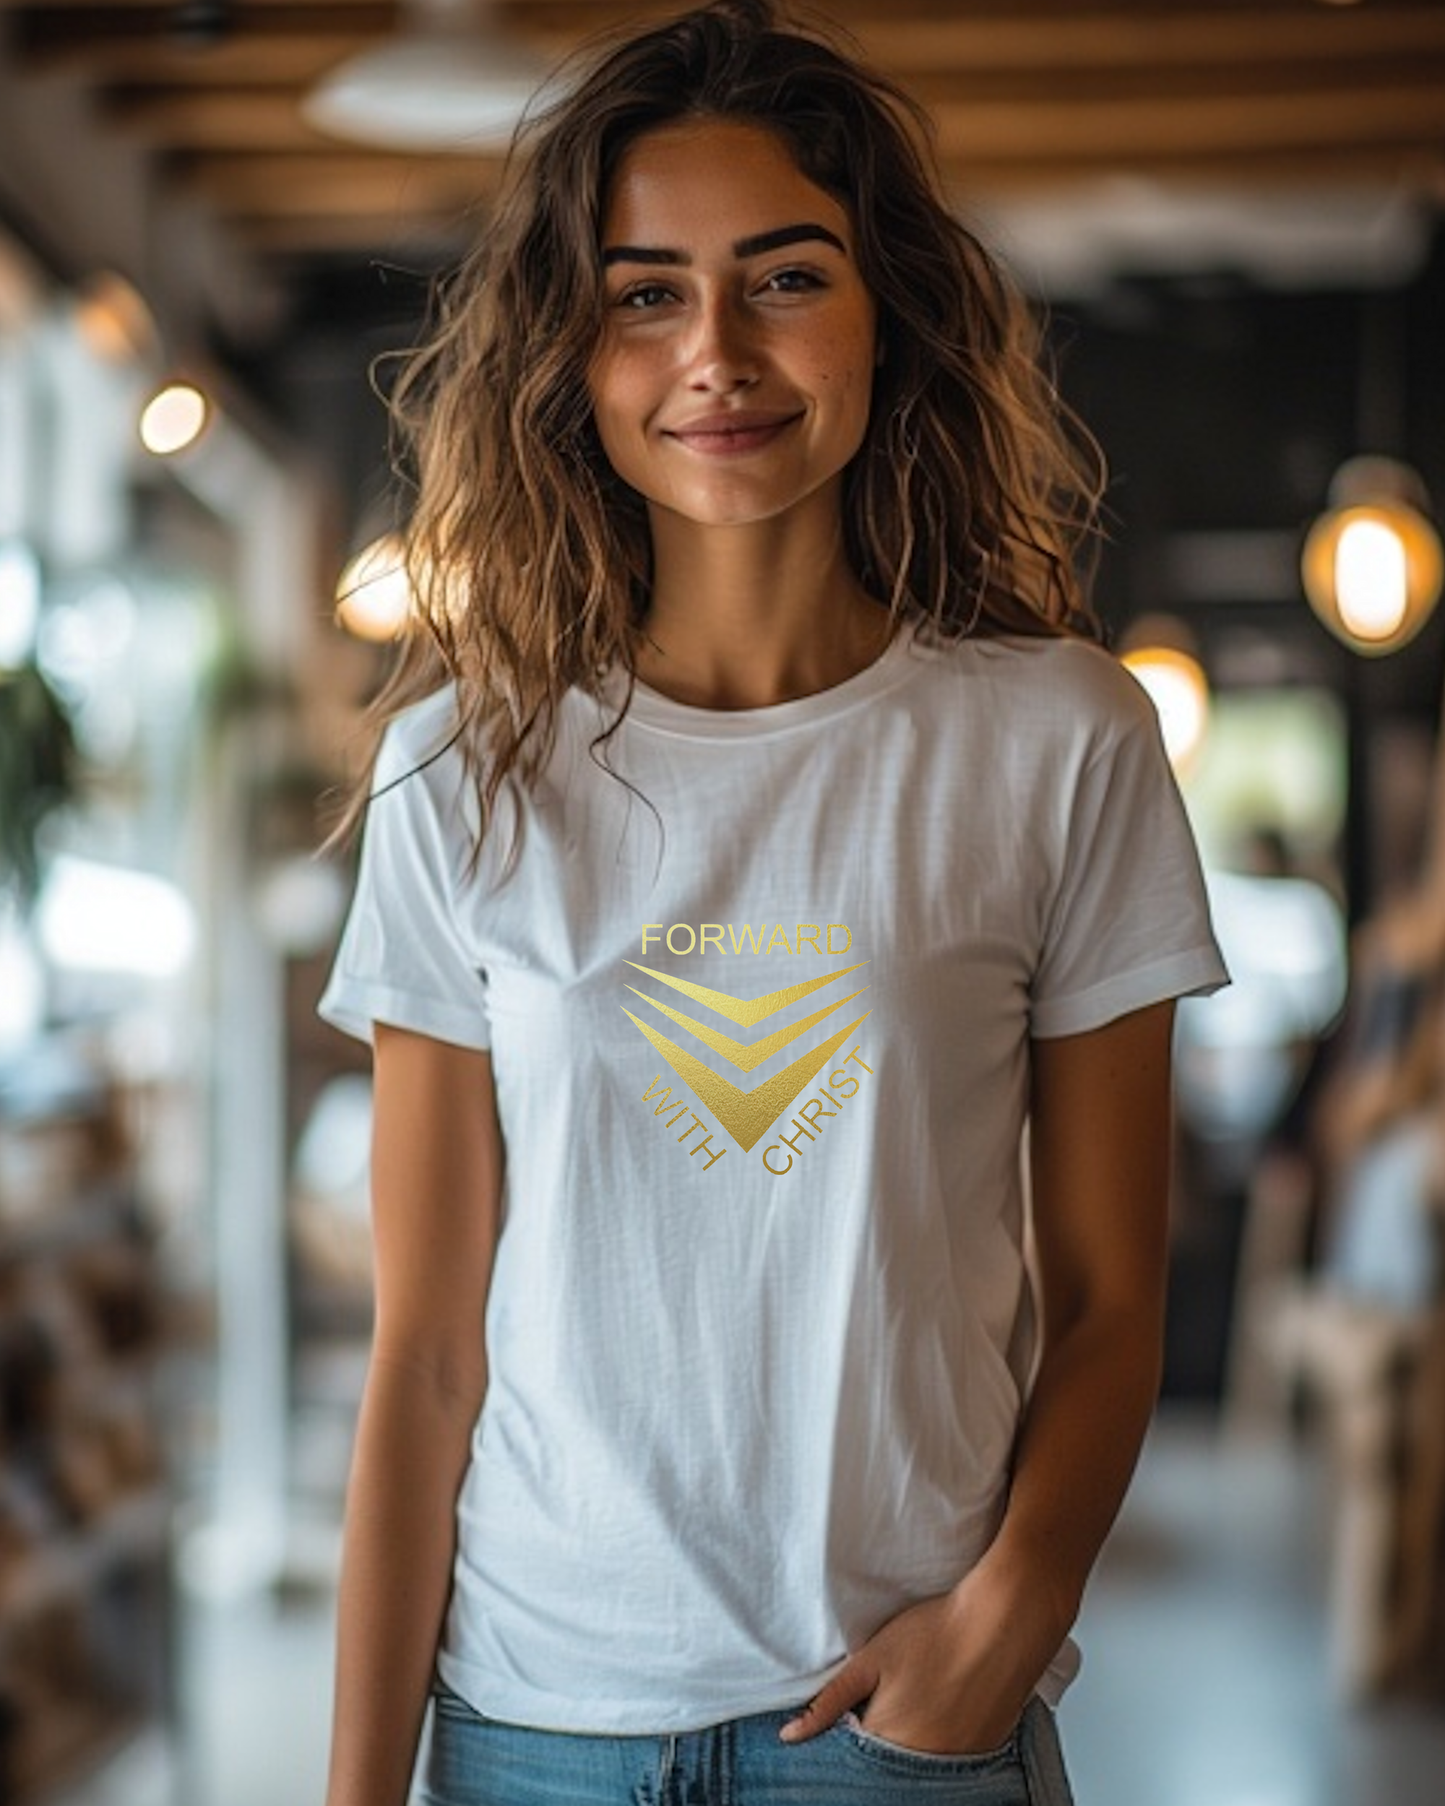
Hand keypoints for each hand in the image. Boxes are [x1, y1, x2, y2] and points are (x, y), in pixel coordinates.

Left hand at [779, 1562, 1062, 1756]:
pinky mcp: (983, 1754)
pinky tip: (946, 1706)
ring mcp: (957, 1762)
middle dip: (881, 1738)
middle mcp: (922, 1762)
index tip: (859, 1709)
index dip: (852, 1732)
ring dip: (912, 1741)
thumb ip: (829, 1702)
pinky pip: (951, 1761)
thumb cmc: (933, 1633)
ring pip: (919, 1764)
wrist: (1001, 1622)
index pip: (855, 1757)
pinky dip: (942, 1740)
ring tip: (921, 1697)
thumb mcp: (870, 1661)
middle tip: (898, 1696)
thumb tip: (789, 1737)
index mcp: (888, 1740)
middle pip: (888, 1763)